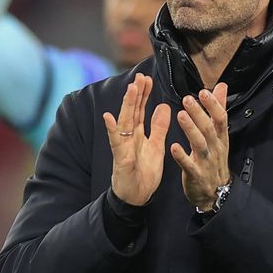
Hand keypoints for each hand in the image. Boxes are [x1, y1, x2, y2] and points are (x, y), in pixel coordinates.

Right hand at [103, 73, 170, 205]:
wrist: (136, 196)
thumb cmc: (144, 172)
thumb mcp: (156, 146)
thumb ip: (159, 127)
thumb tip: (163, 107)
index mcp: (138, 134)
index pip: (140, 110)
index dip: (143, 94)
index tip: (147, 78)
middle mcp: (129, 137)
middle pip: (132, 111)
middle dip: (135, 94)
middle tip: (139, 77)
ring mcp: (123, 146)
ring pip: (124, 122)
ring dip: (127, 105)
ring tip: (130, 89)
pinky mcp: (121, 158)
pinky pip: (116, 142)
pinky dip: (112, 130)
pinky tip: (108, 117)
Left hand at [170, 84, 229, 210]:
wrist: (216, 193)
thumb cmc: (215, 159)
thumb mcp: (220, 135)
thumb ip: (219, 110)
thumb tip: (222, 87)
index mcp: (220, 138)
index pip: (221, 118)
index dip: (214, 105)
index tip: (204, 92)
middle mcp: (215, 148)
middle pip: (209, 129)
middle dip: (199, 113)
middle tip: (187, 99)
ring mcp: (206, 162)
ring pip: (199, 144)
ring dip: (190, 130)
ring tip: (180, 115)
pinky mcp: (195, 175)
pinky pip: (188, 165)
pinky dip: (182, 156)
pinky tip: (173, 147)